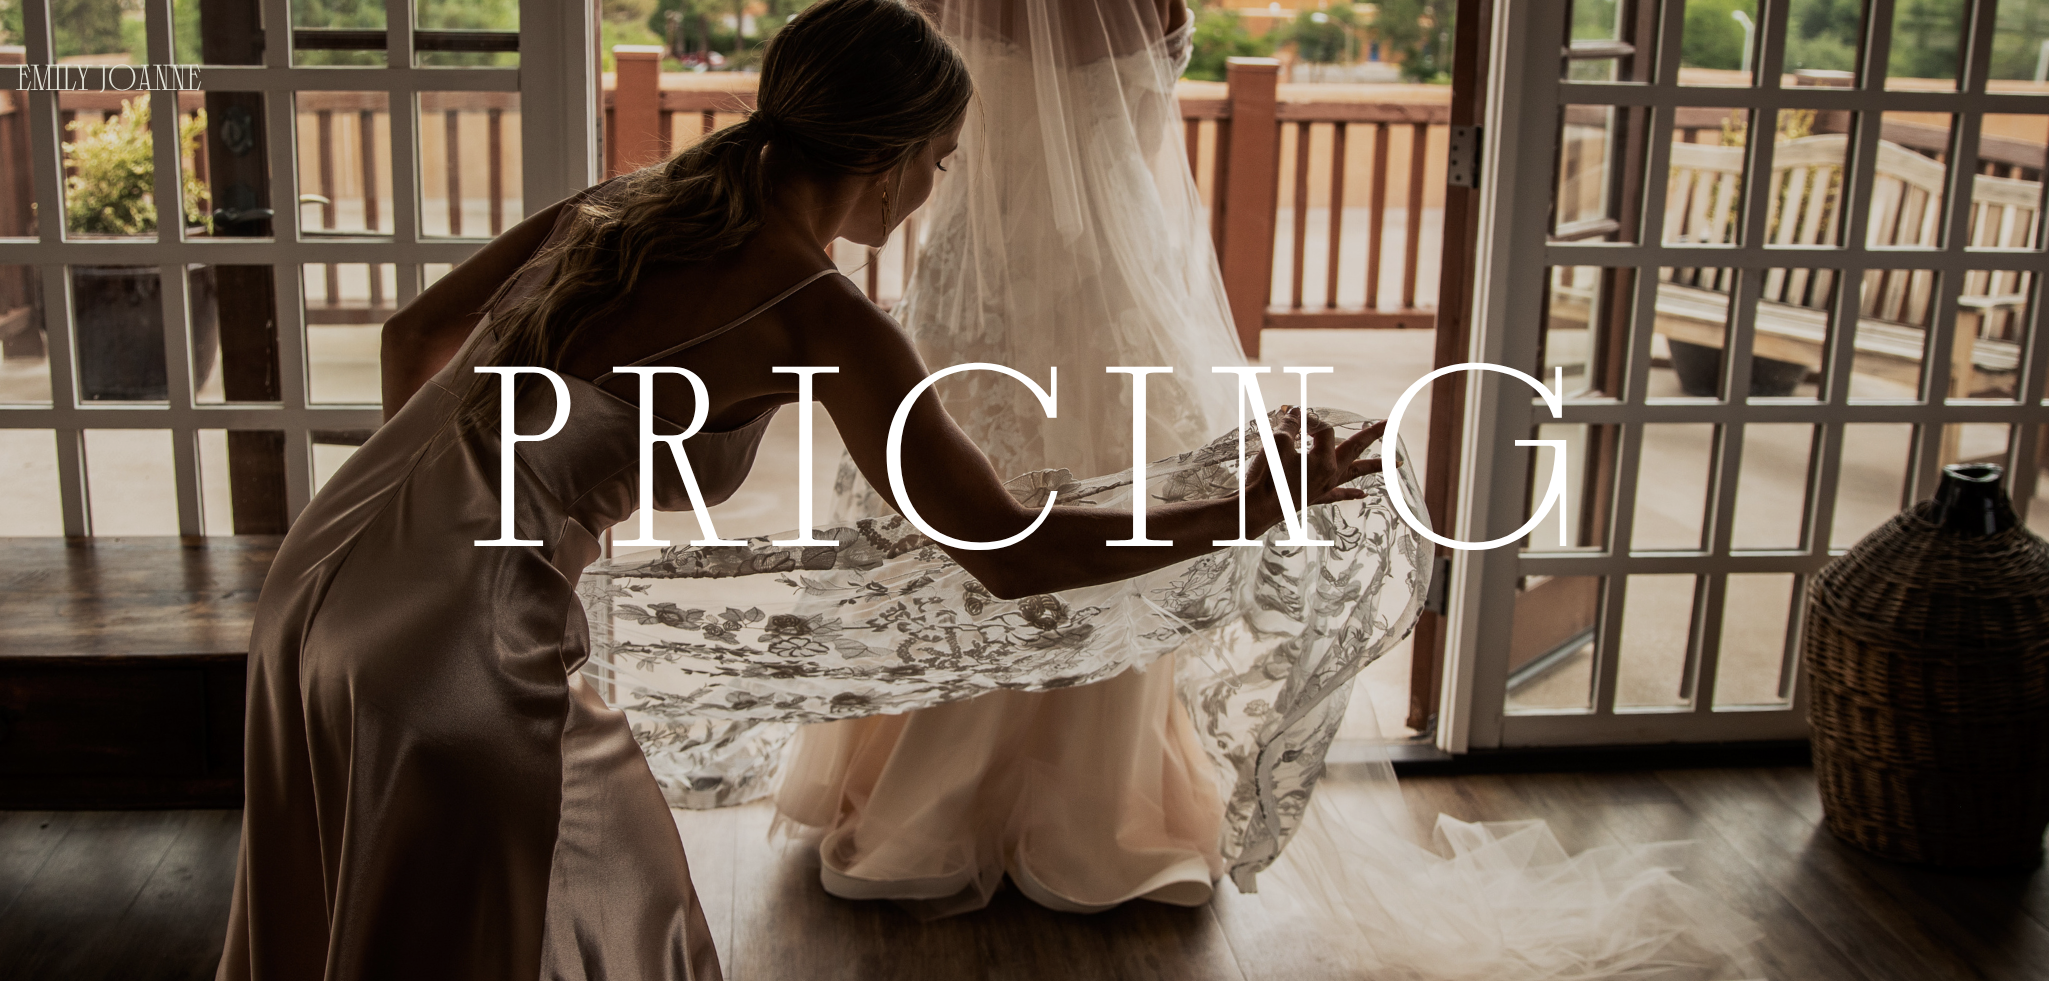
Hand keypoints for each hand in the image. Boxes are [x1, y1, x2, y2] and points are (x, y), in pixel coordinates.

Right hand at [1242, 409, 1387, 532]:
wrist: (1255, 510)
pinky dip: (1350, 494)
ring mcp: (1324, 487)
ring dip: (1374, 466)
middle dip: (1373, 434)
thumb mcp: (1277, 443)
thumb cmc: (1267, 476)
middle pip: (1356, 449)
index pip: (1324, 430)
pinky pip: (1338, 495)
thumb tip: (1295, 412)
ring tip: (1396, 463)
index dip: (1309, 419)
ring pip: (1354, 473)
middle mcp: (1330, 474)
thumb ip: (1290, 425)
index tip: (1292, 415)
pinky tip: (1362, 495)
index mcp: (1325, 460)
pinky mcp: (1313, 497)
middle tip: (1390, 424)